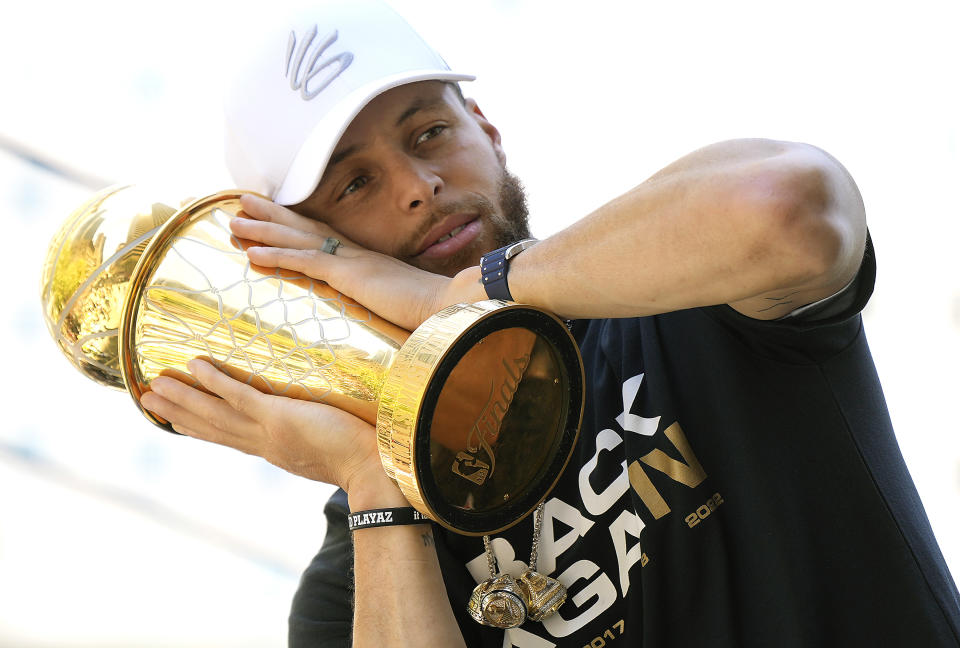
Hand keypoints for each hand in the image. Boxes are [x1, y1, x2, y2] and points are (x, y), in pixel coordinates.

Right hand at [140, 358, 397, 499]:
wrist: (375, 473)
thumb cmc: (365, 459)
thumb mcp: (331, 447)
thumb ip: (319, 435)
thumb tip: (321, 423)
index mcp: (274, 450)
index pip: (230, 436)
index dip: (201, 426)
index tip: (178, 419)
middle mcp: (264, 444)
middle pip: (211, 427)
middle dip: (179, 413)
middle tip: (147, 399)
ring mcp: (268, 431)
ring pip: (215, 412)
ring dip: (183, 399)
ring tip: (153, 386)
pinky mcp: (279, 417)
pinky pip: (240, 395)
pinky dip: (215, 381)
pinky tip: (194, 364)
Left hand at [232, 195, 484, 330]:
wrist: (453, 307)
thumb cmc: (434, 311)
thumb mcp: (402, 302)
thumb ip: (386, 300)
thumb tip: (383, 309)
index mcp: (366, 260)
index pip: (324, 237)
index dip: (295, 224)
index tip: (271, 214)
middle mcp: (355, 254)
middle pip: (305, 227)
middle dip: (271, 214)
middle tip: (241, 202)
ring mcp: (352, 262)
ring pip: (298, 239)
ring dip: (263, 230)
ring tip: (233, 221)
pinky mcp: (350, 275)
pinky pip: (306, 261)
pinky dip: (277, 255)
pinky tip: (252, 253)